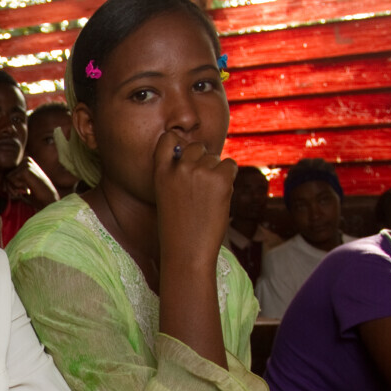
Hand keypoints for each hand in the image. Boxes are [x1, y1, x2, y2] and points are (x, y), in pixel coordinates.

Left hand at [2, 160, 58, 209]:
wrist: (49, 200)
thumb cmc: (36, 195)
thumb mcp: (21, 187)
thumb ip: (12, 182)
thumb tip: (0, 183)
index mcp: (26, 162)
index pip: (8, 173)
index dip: (11, 185)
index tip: (21, 191)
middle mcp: (26, 160)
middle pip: (6, 174)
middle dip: (11, 187)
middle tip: (22, 192)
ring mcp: (27, 163)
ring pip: (7, 177)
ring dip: (14, 187)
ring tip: (27, 189)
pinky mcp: (26, 169)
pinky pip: (11, 179)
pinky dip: (17, 187)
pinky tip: (28, 188)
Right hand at [152, 131, 236, 264]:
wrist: (187, 251)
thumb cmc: (178, 228)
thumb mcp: (166, 196)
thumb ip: (177, 174)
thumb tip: (200, 155)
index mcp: (160, 172)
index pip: (168, 139)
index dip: (178, 143)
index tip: (183, 156)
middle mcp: (179, 167)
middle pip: (197, 147)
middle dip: (202, 161)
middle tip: (201, 188)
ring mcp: (200, 171)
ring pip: (215, 158)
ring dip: (216, 173)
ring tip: (208, 199)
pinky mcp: (220, 178)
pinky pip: (230, 165)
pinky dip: (229, 178)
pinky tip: (220, 197)